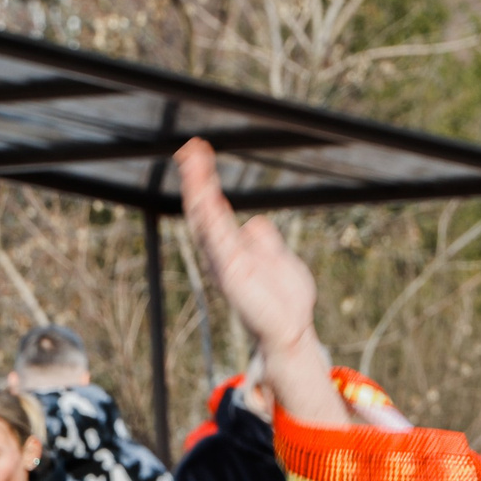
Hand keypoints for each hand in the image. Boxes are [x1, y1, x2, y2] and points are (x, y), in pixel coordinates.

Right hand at [177, 140, 346, 425]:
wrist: (290, 331)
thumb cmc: (285, 300)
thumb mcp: (278, 258)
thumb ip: (264, 239)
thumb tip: (253, 222)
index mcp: (230, 248)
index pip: (212, 208)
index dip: (204, 181)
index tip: (200, 154)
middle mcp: (221, 253)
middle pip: (203, 208)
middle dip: (196, 178)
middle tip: (190, 148)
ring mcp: (225, 261)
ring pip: (206, 218)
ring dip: (199, 188)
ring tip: (193, 160)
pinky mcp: (233, 272)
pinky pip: (218, 238)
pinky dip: (210, 215)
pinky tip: (205, 193)